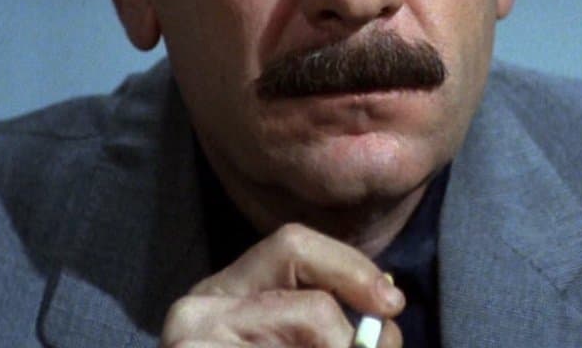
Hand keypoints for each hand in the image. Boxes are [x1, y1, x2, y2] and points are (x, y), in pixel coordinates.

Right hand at [160, 223, 405, 346]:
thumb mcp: (295, 341)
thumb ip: (327, 320)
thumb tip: (385, 301)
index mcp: (221, 295)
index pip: (292, 243)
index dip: (351, 266)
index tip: (391, 304)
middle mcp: (196, 309)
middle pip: (299, 269)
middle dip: (352, 307)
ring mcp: (189, 339)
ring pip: (313, 318)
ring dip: (345, 347)